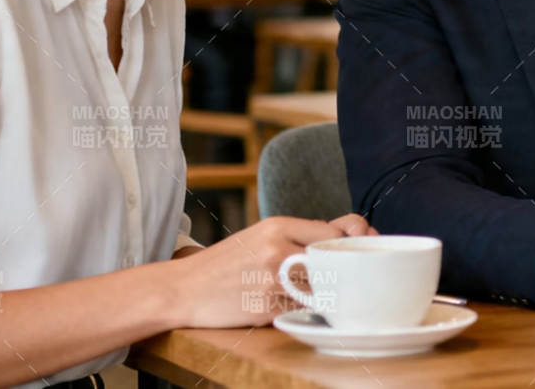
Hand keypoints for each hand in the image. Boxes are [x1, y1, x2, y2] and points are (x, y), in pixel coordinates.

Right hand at [167, 214, 376, 326]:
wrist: (182, 289)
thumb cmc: (227, 262)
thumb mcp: (261, 235)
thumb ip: (300, 234)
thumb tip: (349, 233)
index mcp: (278, 226)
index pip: (333, 231)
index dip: (347, 243)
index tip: (351, 251)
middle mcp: (278, 250)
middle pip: (333, 258)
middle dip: (342, 267)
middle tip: (346, 273)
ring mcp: (274, 281)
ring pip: (323, 286)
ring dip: (325, 290)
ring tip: (315, 289)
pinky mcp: (268, 308)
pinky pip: (302, 308)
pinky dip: (302, 308)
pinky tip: (288, 304)